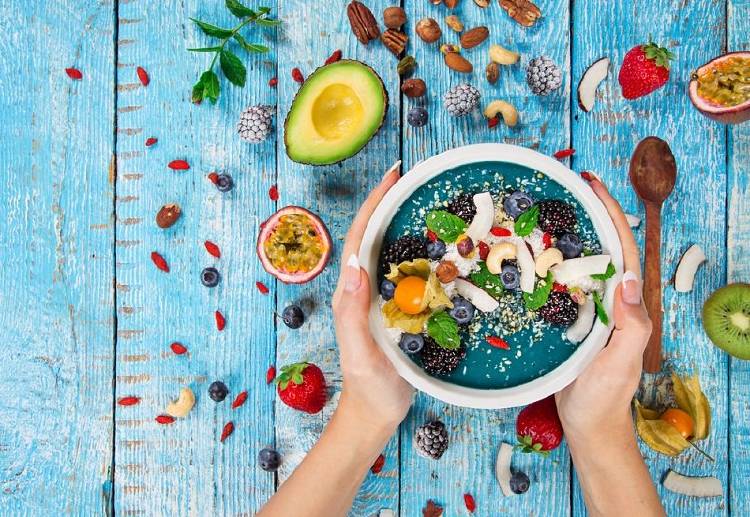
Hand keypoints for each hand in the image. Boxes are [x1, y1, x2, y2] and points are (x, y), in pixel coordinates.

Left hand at [331, 163, 414, 434]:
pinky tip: (448, 247)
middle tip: (416, 176)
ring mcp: (385, 297)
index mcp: (352, 291)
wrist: (377, 411)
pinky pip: (414, 273)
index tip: (393, 176)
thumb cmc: (368, 385)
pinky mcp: (403, 308)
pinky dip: (428, 253)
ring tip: (434, 199)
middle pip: (377, 235)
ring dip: (410, 222)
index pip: (361, 237)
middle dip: (392, 203)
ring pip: (396, 251)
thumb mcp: (359, 352)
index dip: (374, 204)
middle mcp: (367, 287)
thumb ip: (352, 312)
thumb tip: (352, 265)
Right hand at [555, 177, 652, 442]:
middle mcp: (605, 297)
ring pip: (575, 262)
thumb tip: (625, 278)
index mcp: (624, 302)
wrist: (586, 422)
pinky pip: (554, 284)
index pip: (621, 248)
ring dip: (560, 234)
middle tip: (559, 186)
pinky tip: (520, 254)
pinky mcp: (563, 318)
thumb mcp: (620, 362)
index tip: (592, 185)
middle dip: (584, 213)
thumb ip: (631, 325)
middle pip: (598, 246)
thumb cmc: (604, 396)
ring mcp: (584, 307)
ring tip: (535, 209)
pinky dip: (541, 263)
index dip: (610, 214)